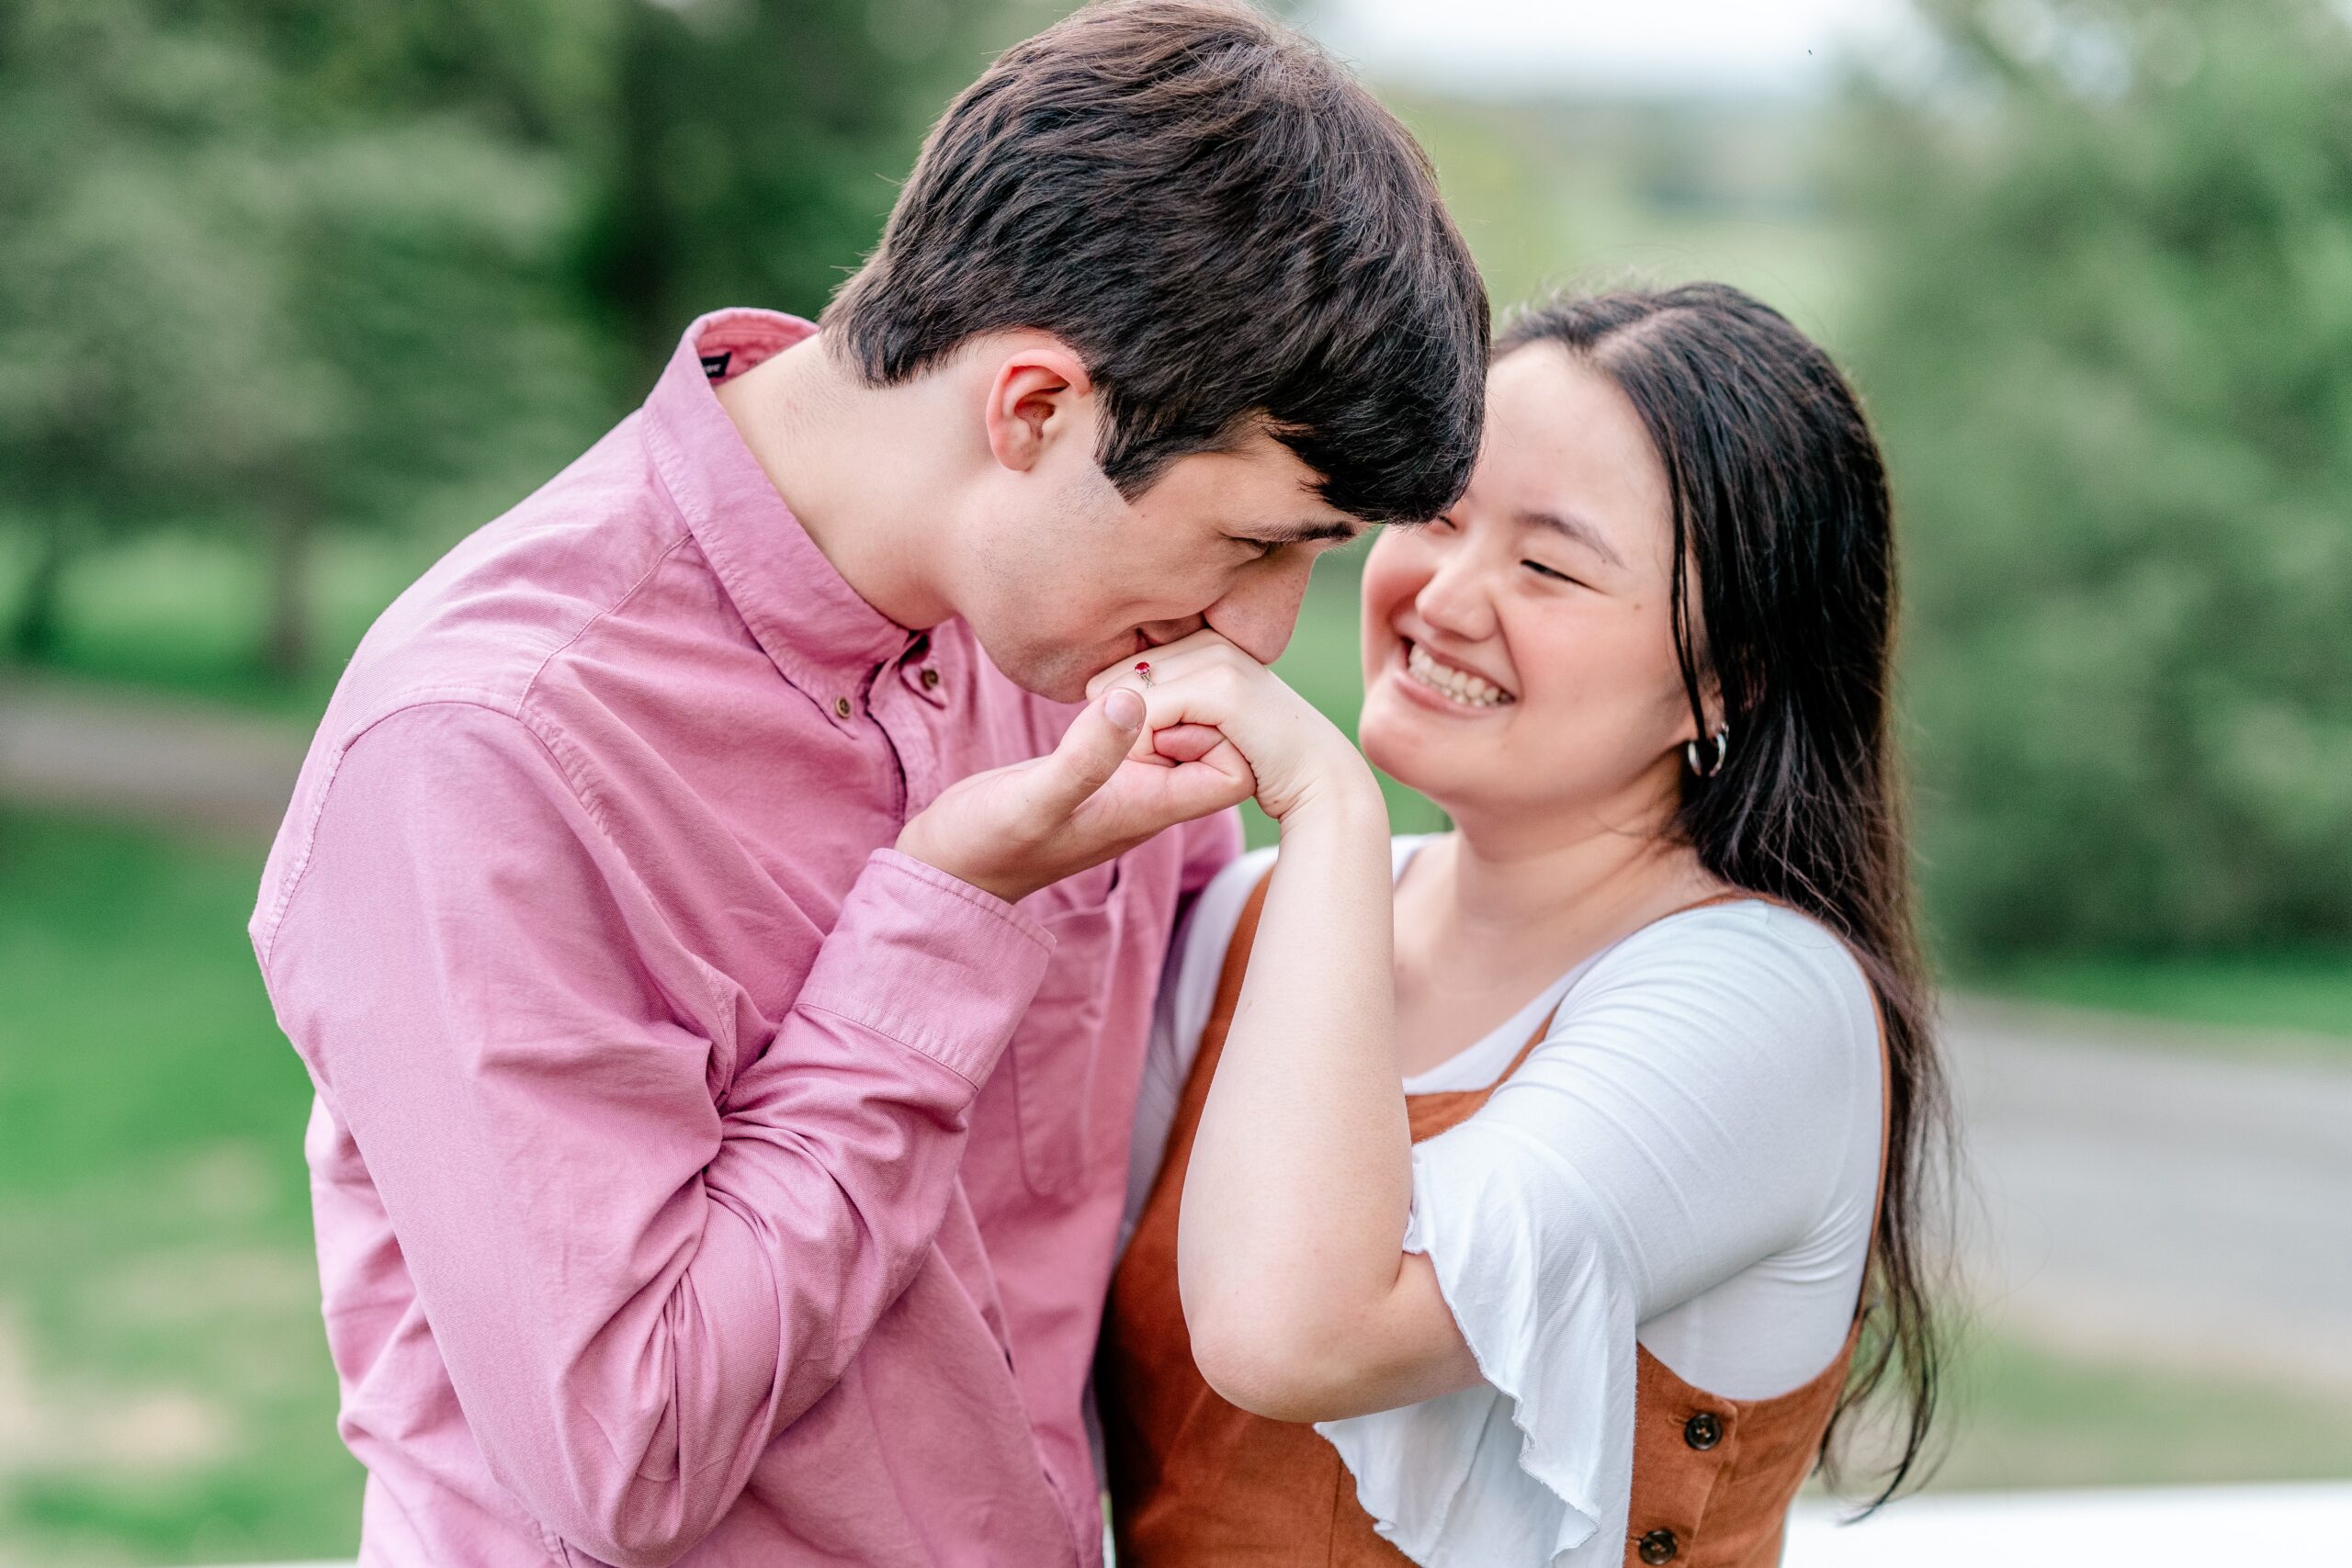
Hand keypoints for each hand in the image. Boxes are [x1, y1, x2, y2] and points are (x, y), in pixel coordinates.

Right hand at [895, 685, 1254, 904]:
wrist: (945, 866)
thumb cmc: (986, 845)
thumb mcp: (1032, 801)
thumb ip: (1084, 758)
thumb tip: (1134, 700)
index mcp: (1149, 808)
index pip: (1235, 773)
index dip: (1220, 727)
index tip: (1165, 703)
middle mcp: (1147, 794)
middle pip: (1217, 742)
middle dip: (1195, 699)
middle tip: (1147, 673)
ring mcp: (1123, 779)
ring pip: (1178, 728)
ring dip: (1162, 693)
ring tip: (1124, 674)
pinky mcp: (1096, 763)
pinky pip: (1139, 724)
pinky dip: (1130, 698)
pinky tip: (1099, 684)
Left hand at [1086, 630, 1378, 824]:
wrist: (1317, 776)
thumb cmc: (1259, 756)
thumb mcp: (1204, 720)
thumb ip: (1166, 699)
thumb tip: (1095, 690)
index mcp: (1202, 640)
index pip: (1120, 669)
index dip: (1119, 713)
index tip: (1166, 746)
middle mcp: (1209, 638)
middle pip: (1116, 680)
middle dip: (1124, 726)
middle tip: (1177, 755)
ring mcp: (1219, 657)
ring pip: (1128, 698)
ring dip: (1138, 741)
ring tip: (1188, 757)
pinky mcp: (1224, 688)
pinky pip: (1147, 714)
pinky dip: (1149, 746)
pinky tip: (1186, 759)